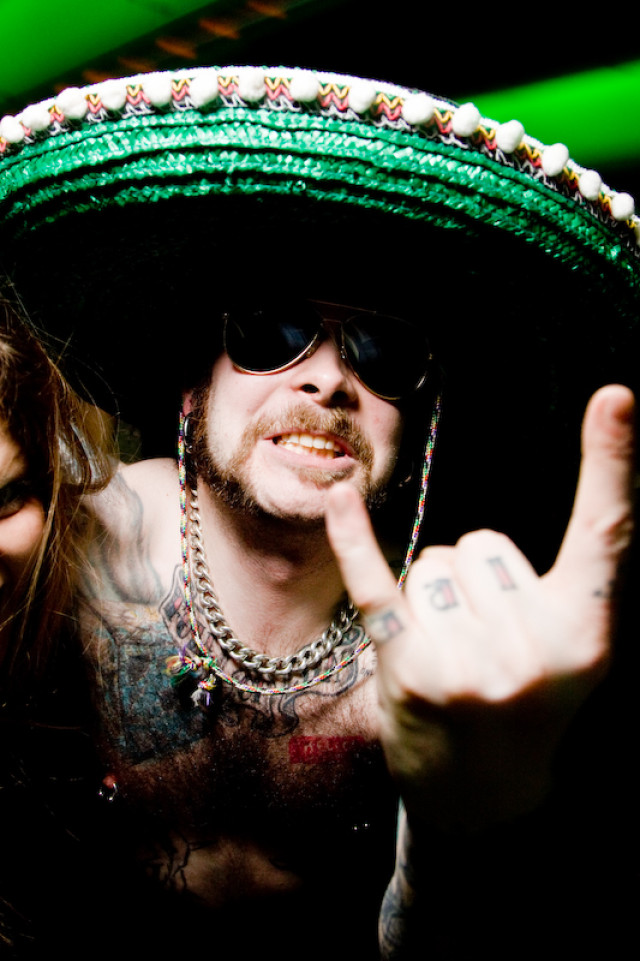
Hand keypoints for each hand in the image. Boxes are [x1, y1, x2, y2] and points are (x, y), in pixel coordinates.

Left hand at [325, 385, 634, 829]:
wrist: (485, 795)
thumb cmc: (529, 706)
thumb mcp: (571, 653)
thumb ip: (563, 584)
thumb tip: (502, 525)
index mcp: (586, 635)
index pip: (606, 535)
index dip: (613, 463)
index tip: (615, 396)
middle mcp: (534, 649)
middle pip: (484, 543)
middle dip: (476, 579)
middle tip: (484, 644)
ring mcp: (469, 663)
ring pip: (434, 562)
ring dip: (434, 596)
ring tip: (450, 654)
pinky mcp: (409, 670)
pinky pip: (377, 583)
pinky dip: (354, 539)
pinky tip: (339, 501)